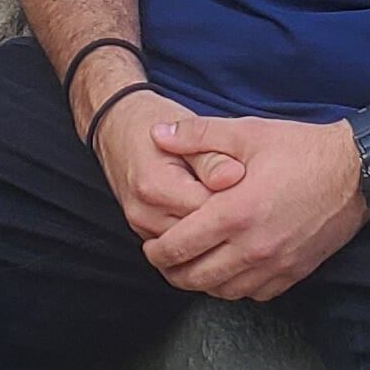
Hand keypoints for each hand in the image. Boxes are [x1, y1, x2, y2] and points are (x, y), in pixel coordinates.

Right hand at [88, 86, 248, 240]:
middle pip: (200, 235)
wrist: (115, 126)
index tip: (254, 190)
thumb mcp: (186, 129)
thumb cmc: (152, 122)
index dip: (237, 202)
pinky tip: (213, 220)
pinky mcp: (142, 233)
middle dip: (226, 222)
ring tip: (232, 211)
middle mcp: (144, 212)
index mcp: (156, 185)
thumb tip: (236, 176)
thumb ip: (212, 156)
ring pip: (190, 247)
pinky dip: (197, 238)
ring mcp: (141, 227)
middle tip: (249, 204)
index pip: (209, 211)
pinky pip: (178, 247)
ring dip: (212, 233)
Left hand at [138, 115, 367, 300]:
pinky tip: (229, 271)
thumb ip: (196, 135)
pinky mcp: (294, 273)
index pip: (180, 246)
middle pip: (196, 277)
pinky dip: (234, 288)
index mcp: (235, 213)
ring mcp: (276, 265)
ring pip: (223, 292)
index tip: (149, 246)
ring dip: (201, 283)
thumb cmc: (299, 149)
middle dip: (173, 271)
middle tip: (164, 260)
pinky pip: (254, 294)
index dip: (156, 251)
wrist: (356, 171)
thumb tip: (157, 134)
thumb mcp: (245, 132)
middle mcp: (253, 247)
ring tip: (191, 266)